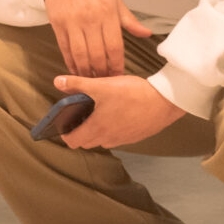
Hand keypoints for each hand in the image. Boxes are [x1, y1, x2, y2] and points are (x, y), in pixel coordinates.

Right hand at [41, 0, 150, 78]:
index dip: (117, 65)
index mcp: (108, 12)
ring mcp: (73, 22)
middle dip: (102, 73)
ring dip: (86, 71)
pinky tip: (75, 69)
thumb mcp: (114, 0)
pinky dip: (70, 62)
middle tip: (104, 82)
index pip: (115, 47)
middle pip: (98, 55)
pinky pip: (65, 49)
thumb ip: (130, 20)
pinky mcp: (58, 24)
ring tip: (90, 79)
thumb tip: (147, 34)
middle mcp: (90, 18)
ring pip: (81, 55)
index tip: (118, 76)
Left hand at [54, 73, 184, 149]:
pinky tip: (117, 115)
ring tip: (98, 114)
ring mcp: (123, 139)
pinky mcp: (135, 137)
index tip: (64, 124)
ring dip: (96, 132)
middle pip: (86, 143)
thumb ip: (78, 84)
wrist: (164, 101)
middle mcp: (108, 138)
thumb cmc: (134, 94)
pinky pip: (117, 138)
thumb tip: (58, 81)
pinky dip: (111, 131)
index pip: (73, 142)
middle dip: (79, 132)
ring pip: (102, 141)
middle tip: (80, 116)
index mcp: (97, 128)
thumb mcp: (102, 85)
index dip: (65, 134)